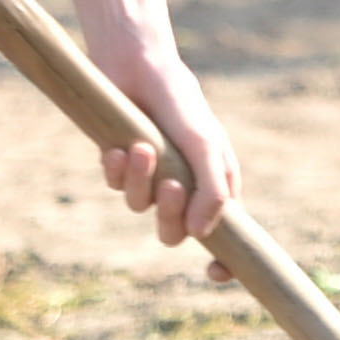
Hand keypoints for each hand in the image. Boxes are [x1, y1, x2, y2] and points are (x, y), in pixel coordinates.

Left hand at [95, 48, 239, 246]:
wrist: (139, 65)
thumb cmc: (180, 103)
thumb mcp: (204, 145)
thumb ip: (211, 191)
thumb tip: (202, 236)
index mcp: (212, 183)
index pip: (223, 234)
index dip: (224, 260)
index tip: (216, 273)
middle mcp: (182, 185)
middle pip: (174, 231)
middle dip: (169, 215)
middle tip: (171, 187)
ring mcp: (149, 176)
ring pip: (140, 208)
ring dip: (141, 183)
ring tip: (141, 149)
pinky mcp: (120, 163)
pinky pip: (115, 185)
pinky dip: (118, 170)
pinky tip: (120, 146)